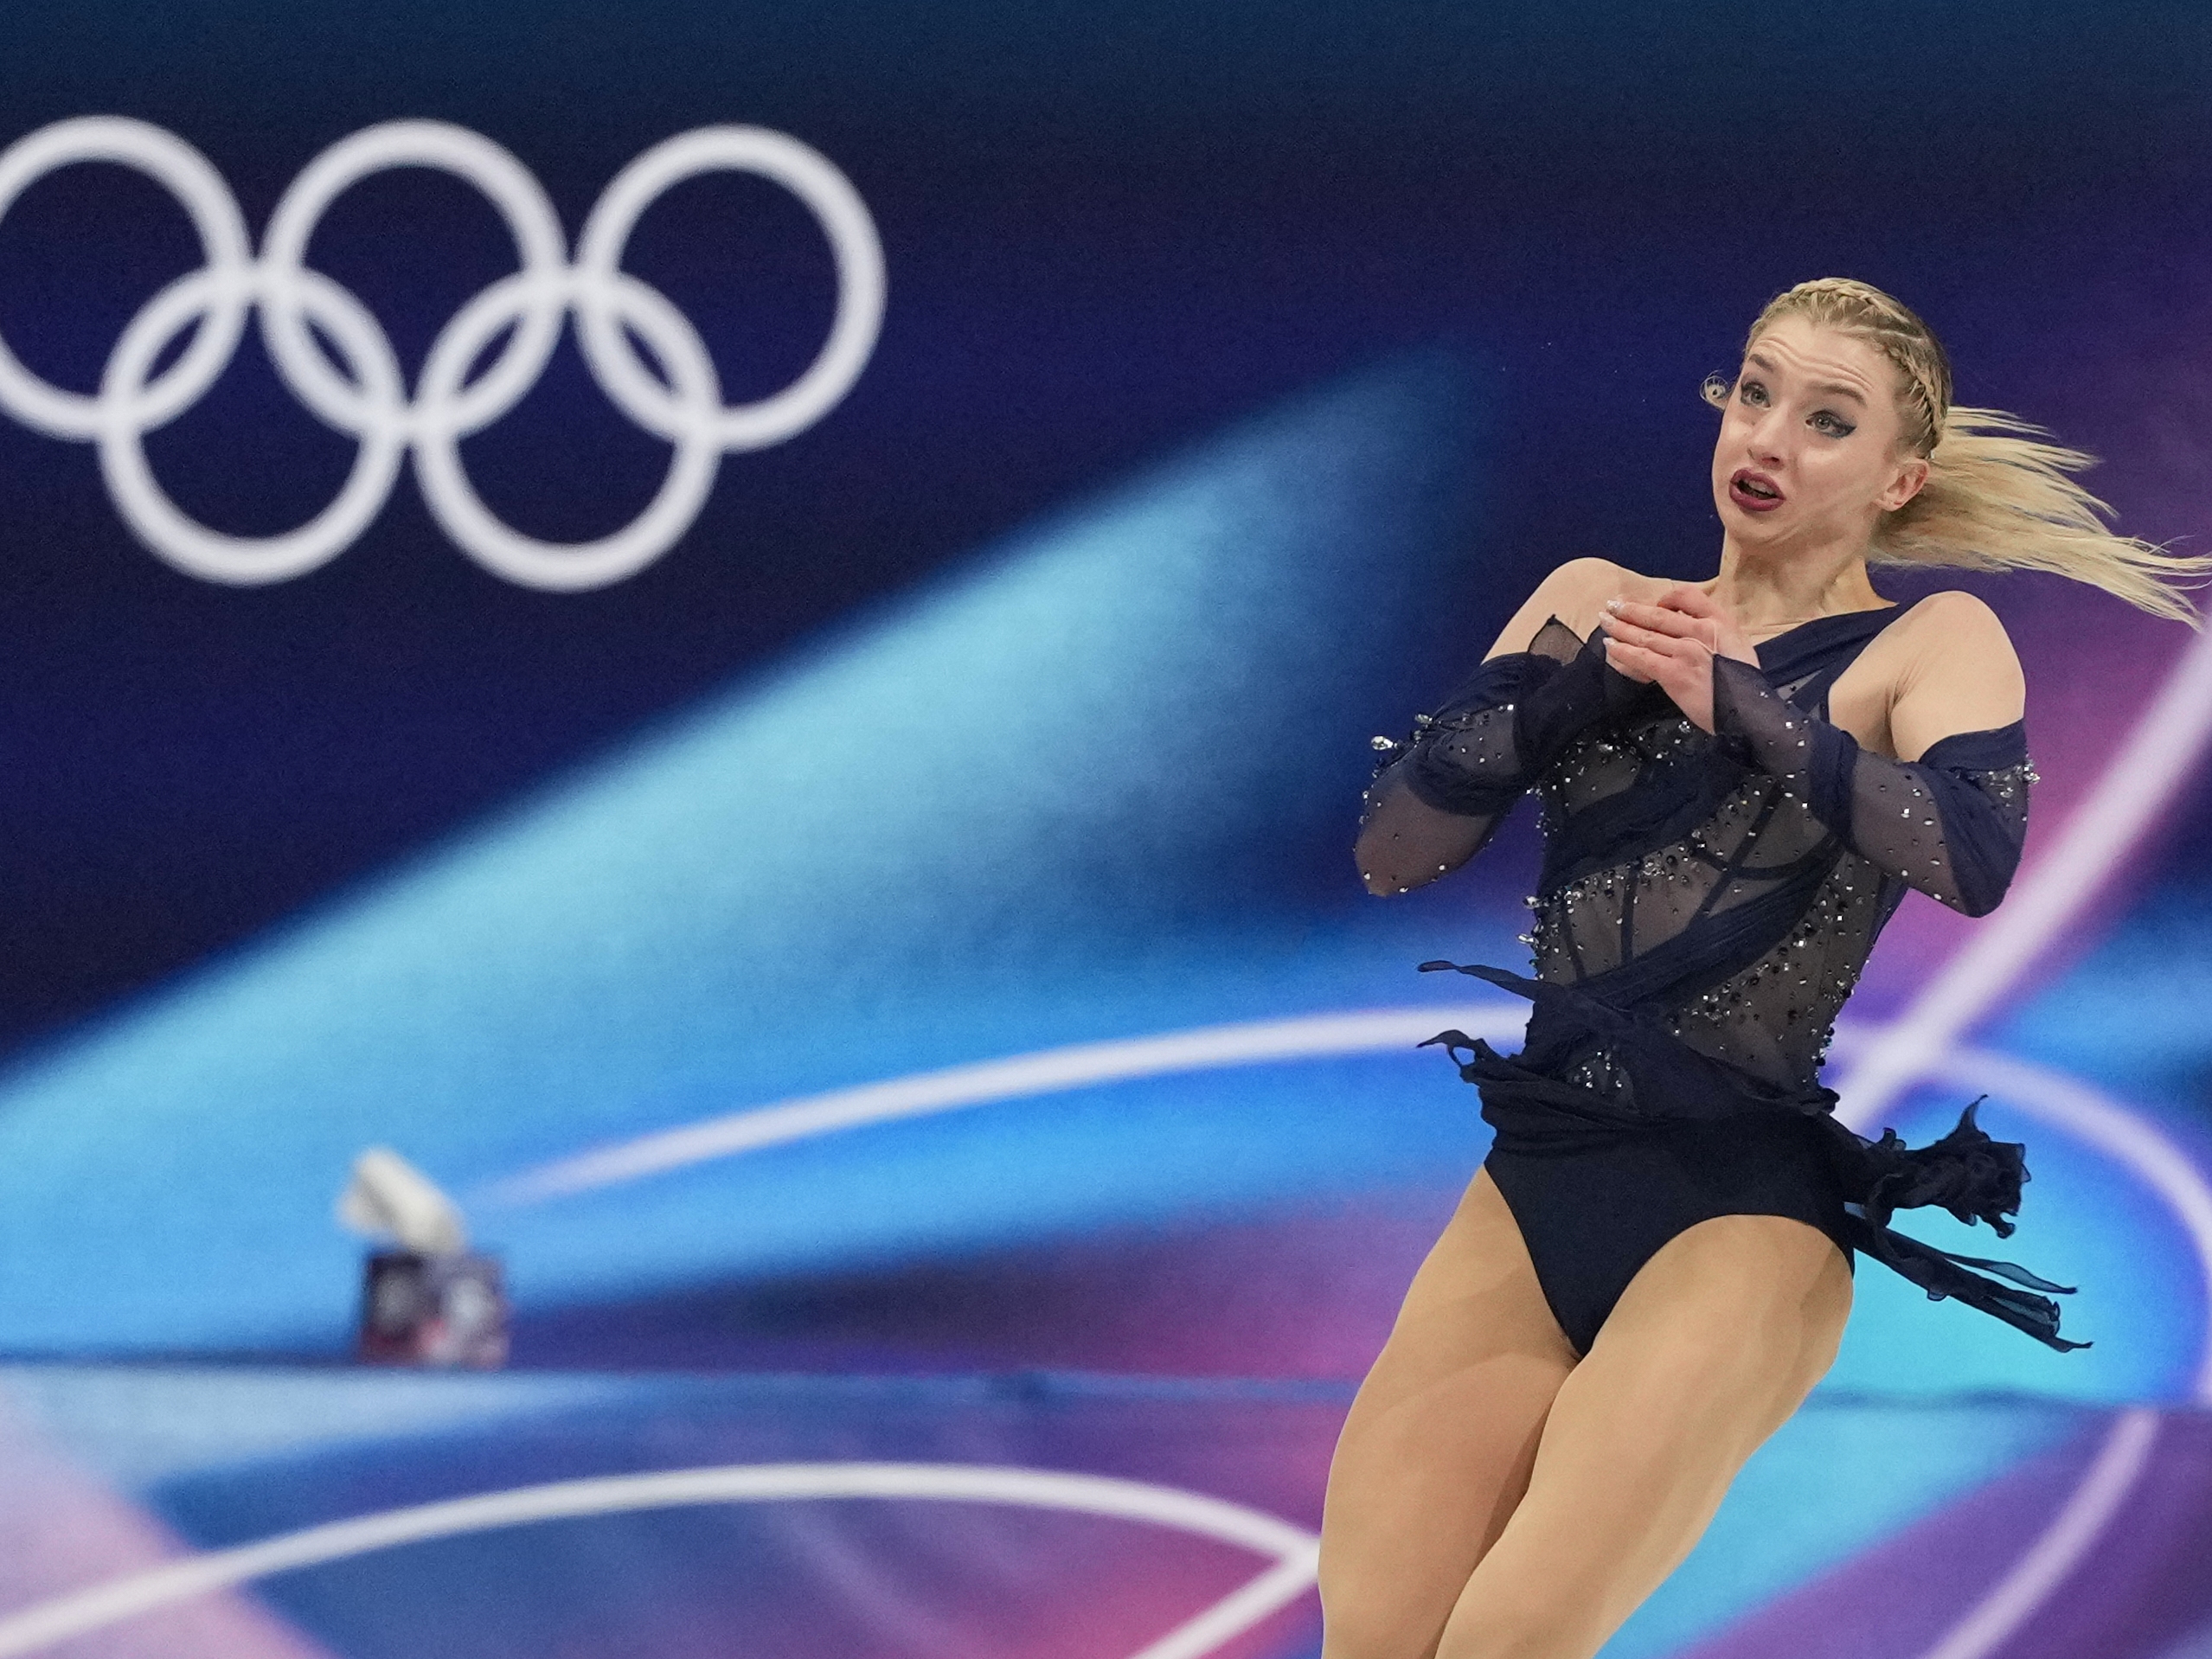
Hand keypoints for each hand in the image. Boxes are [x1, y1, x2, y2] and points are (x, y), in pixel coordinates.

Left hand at [1599, 586, 1758, 731]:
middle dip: (1629, 609)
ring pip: (1644, 634)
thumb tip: (1686, 624)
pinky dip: (1622, 651)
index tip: (1655, 603)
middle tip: (1611, 605)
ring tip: (1604, 620)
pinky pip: (1641, 658)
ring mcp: (1685, 652)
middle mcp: (1700, 631)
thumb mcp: (1738, 644)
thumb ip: (1713, 631)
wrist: (1749, 710)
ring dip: (1619, 626)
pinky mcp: (1673, 673)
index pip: (1687, 596)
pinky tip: (1609, 646)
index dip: (1666, 598)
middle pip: (1657, 615)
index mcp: (1719, 621)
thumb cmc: (1744, 681)